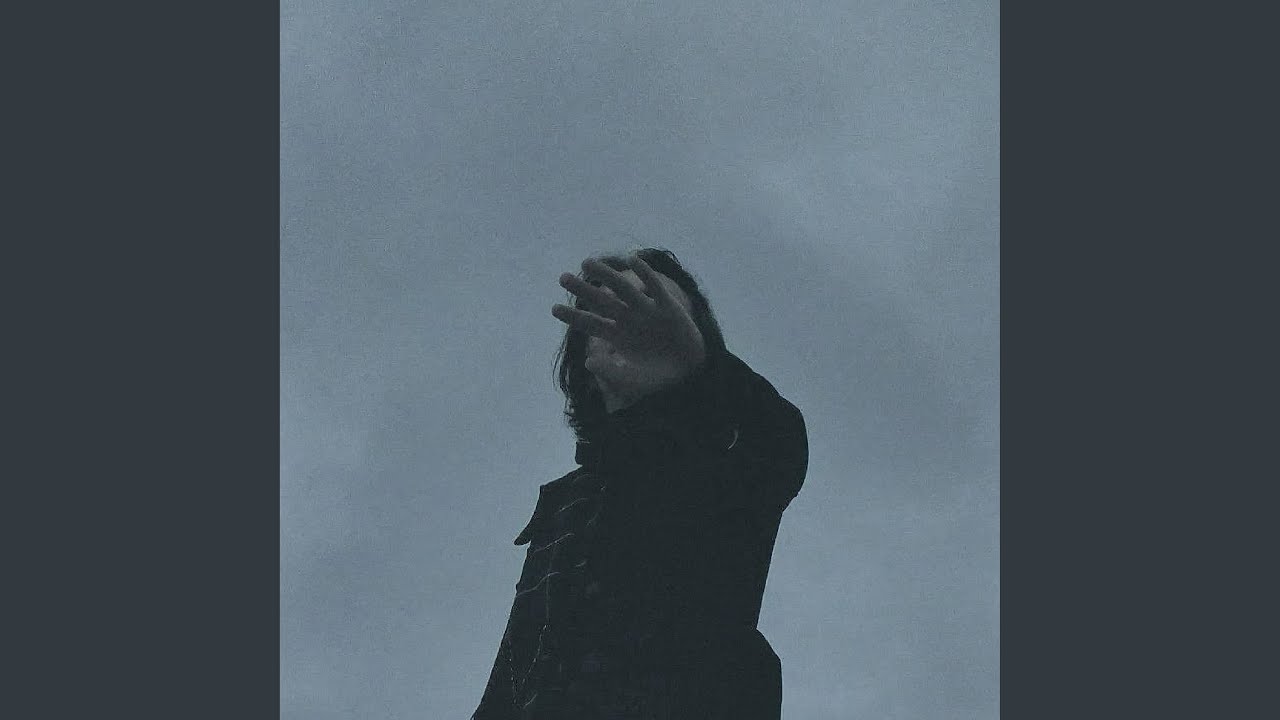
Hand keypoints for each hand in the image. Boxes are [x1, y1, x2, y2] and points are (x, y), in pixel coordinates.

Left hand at [552, 254, 706, 393]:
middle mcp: (629, 320)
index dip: (573, 316)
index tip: (553, 309)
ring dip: (606, 276)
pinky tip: (633, 259)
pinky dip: (646, 274)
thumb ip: (610, 374)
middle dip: (583, 290)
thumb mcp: (632, 383)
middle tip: (562, 278)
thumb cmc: (658, 381)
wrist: (690, 376)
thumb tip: (588, 361)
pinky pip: (655, 287)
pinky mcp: (668, 307)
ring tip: (586, 263)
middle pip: (601, 301)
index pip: (591, 323)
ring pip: (623, 289)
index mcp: (618, 337)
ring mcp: (648, 311)